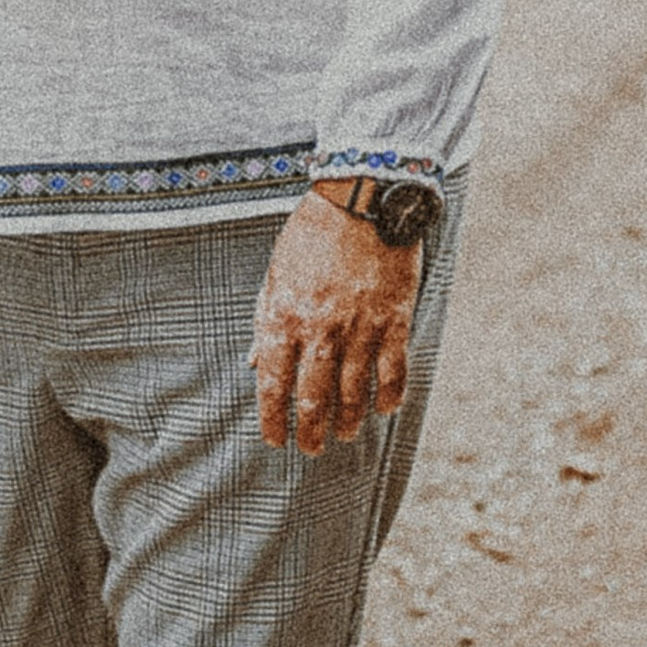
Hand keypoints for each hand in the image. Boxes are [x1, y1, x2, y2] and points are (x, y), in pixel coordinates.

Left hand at [250, 190, 421, 454]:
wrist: (361, 197)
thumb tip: (252, 363)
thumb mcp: (275, 273)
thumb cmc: (311, 234)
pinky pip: (394, 371)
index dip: (272, 420)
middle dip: (310, 432)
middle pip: (312, 398)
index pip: (272, 384)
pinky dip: (390, 396)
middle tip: (311, 449)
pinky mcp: (394, 319)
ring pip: (353, 392)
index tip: (275, 440)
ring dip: (349, 421)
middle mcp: (320, 329)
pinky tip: (385, 409)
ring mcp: (359, 327)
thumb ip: (264, 319)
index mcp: (283, 316)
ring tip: (346, 434)